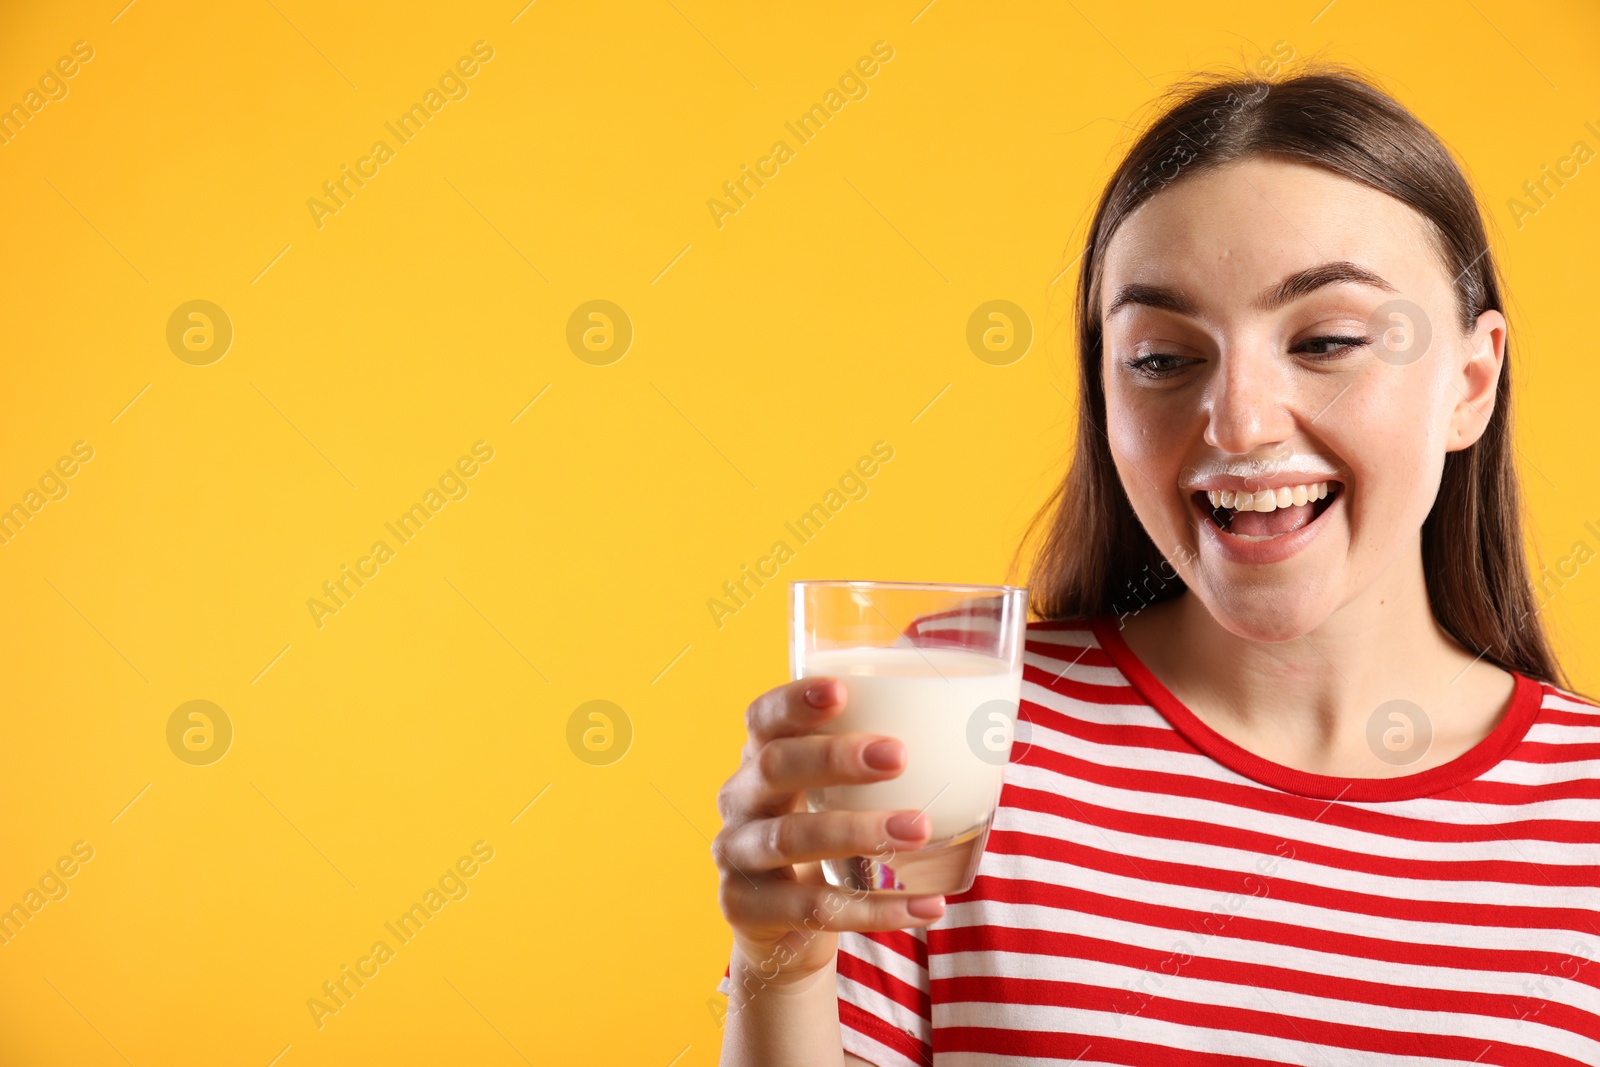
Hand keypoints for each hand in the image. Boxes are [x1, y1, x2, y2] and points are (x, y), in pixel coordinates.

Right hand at [713, 676, 945, 985]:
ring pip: (791, 839)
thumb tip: (995, 728)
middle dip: (835, 757)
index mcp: (759, 757)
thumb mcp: (835, 792)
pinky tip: (928, 906)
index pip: (763, 717)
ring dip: (858, 831)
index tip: (843, 690)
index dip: (795, 700)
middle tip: (897, 755)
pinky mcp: (748, 909)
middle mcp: (739, 800)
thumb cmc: (825, 833)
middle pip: (775, 767)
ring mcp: (737, 856)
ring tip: (920, 829)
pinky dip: (877, 910)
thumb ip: (881, 758)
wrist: (778, 926)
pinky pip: (816, 909)